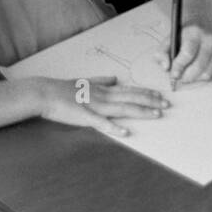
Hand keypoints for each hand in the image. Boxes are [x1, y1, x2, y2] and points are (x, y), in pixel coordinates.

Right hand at [36, 75, 168, 136]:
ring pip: (123, 109)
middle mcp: (103, 96)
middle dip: (151, 101)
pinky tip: (126, 133)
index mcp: (103, 89)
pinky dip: (114, 128)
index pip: (129, 90)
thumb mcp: (85, 81)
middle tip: (167, 105)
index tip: (160, 95)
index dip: (146, 93)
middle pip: (132, 98)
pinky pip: (101, 124)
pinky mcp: (85, 117)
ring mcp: (95, 106)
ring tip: (156, 115)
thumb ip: (101, 80)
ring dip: (141, 112)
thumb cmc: (63, 89)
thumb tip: (114, 78)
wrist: (44, 93)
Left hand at [153, 22, 211, 84]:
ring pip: (207, 73)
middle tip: (180, 78)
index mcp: (194, 32)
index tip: (173, 74)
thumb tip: (166, 67)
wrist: (197, 29)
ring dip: (195, 78)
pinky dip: (204, 77)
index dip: (179, 66)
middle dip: (187, 76)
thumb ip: (161, 54)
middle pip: (199, 65)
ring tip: (187, 75)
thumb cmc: (182, 38)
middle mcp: (209, 39)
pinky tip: (198, 72)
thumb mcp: (167, 42)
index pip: (188, 53)